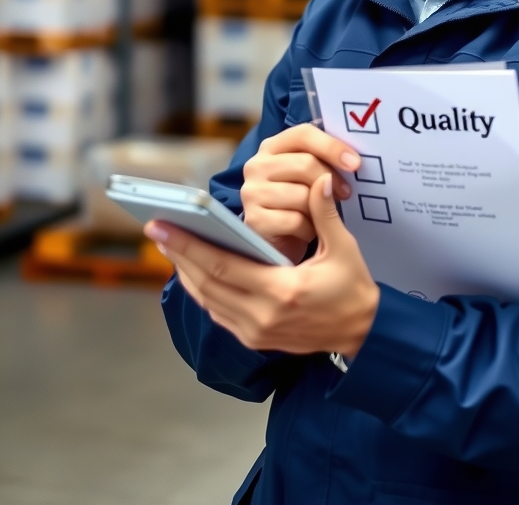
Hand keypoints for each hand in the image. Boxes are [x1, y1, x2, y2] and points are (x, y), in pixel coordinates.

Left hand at [145, 173, 379, 357]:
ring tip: (169, 245)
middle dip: (179, 254)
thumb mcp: (343, 248)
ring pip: (207, 300)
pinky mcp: (255, 340)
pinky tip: (193, 270)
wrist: (363, 333)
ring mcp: (256, 333)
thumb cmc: (353, 287)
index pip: (222, 266)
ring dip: (186, 272)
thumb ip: (325, 213)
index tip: (165, 226)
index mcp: (282, 291)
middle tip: (155, 230)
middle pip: (206, 284)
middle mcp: (262, 317)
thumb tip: (319, 179)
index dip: (190, 245)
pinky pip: (218, 312)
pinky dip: (202, 290)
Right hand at [241, 123, 360, 262]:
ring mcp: (251, 192)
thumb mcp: (311, 178)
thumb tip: (351, 162)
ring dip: (319, 211)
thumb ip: (326, 163)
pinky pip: (295, 221)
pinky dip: (309, 230)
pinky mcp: (254, 220)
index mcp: (271, 147)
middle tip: (345, 194)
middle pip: (305, 164)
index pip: (303, 134)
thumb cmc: (299, 205)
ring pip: (302, 195)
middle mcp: (256, 165)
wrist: (278, 244)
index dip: (332, 146)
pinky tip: (306, 232)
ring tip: (319, 216)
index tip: (355, 163)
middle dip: (332, 181)